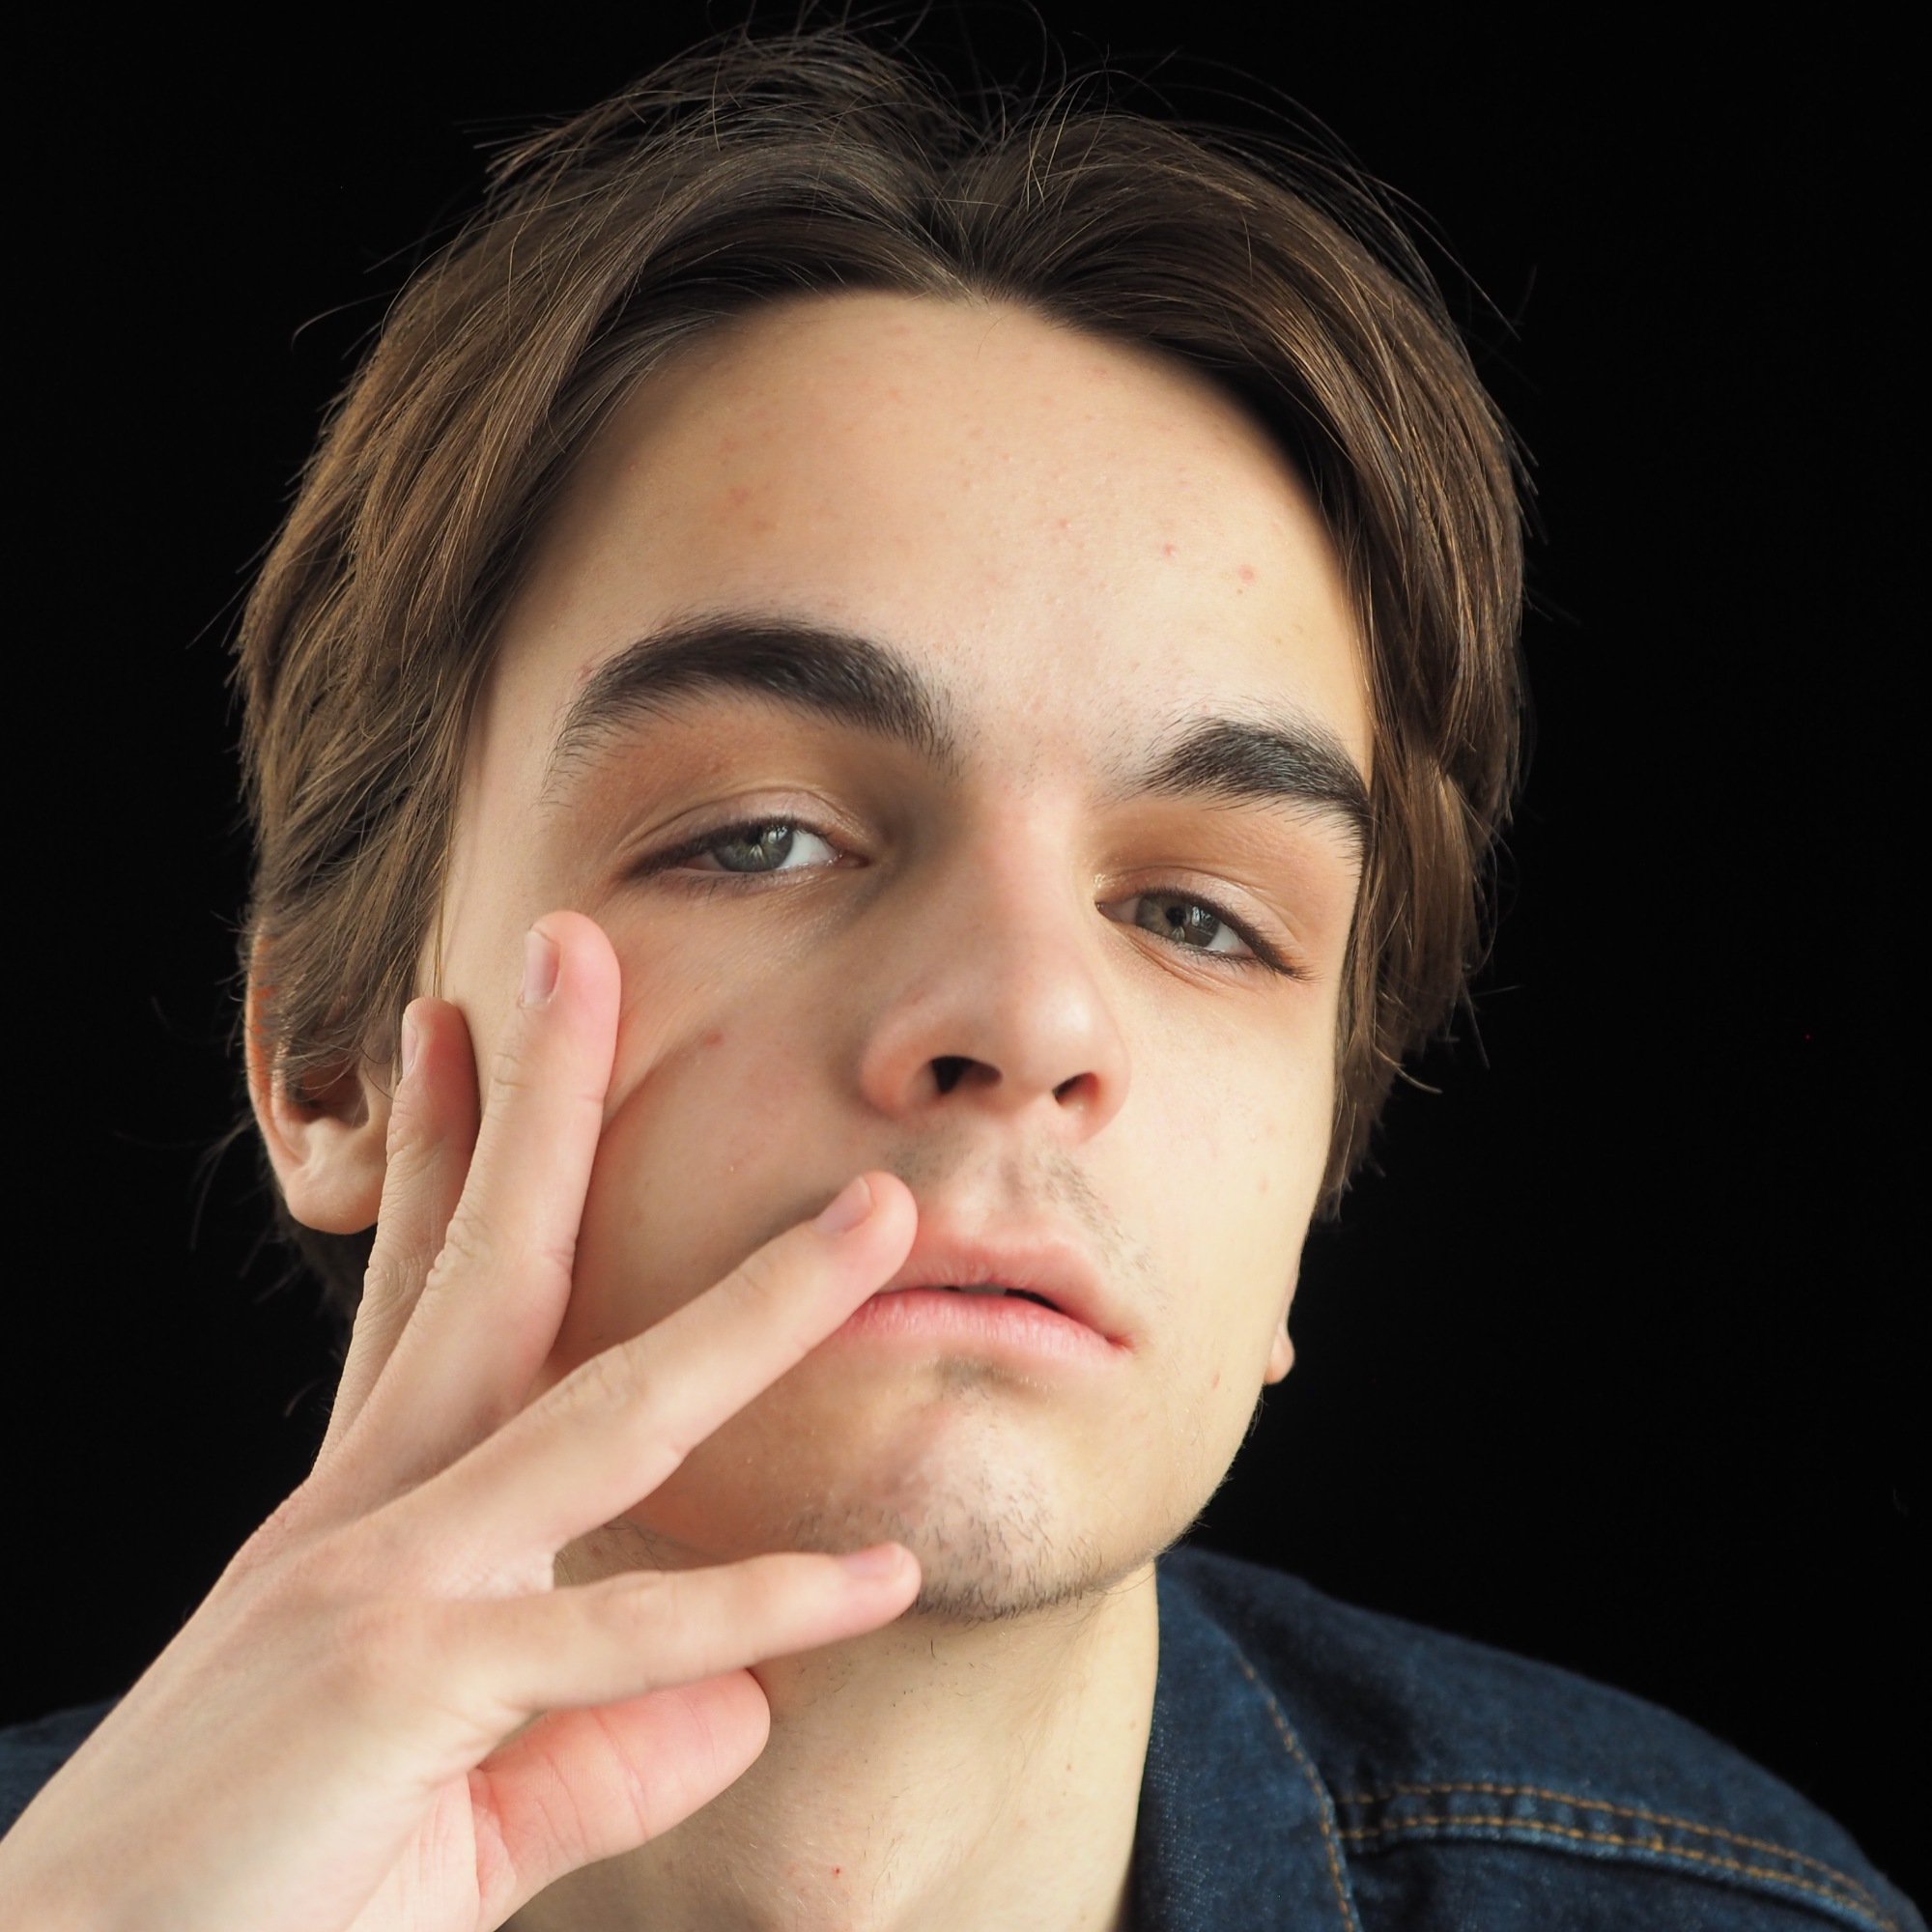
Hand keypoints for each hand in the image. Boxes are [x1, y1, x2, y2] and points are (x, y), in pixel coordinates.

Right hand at [0, 912, 919, 1930]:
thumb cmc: (248, 1910)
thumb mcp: (450, 1807)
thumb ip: (599, 1749)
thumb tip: (749, 1700)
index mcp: (368, 1526)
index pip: (424, 1306)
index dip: (461, 1165)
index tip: (474, 1038)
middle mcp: (368, 1520)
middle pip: (494, 1277)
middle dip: (552, 1107)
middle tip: (583, 952)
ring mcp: (380, 1585)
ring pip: (603, 1413)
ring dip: (753, 1309)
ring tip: (872, 1217)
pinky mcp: (396, 1689)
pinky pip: (612, 1638)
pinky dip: (749, 1609)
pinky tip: (870, 1578)